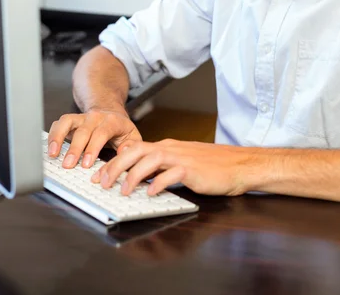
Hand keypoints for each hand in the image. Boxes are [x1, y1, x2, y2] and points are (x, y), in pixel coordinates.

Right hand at [48, 108, 141, 168]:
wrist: (111, 113)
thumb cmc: (121, 129)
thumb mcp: (132, 137)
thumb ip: (130, 146)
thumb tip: (123, 152)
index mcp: (112, 121)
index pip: (101, 133)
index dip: (93, 148)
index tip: (86, 164)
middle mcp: (95, 117)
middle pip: (83, 131)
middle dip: (75, 149)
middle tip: (68, 165)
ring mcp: (82, 117)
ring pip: (67, 122)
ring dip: (58, 137)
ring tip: (53, 154)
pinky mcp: (72, 120)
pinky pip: (60, 123)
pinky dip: (53, 134)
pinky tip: (50, 148)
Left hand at [91, 139, 253, 195]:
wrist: (239, 164)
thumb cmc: (213, 166)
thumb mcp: (182, 163)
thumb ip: (163, 167)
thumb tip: (142, 179)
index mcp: (167, 147)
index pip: (135, 149)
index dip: (115, 161)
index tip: (100, 175)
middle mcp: (171, 149)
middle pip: (137, 151)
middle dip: (116, 166)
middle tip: (103, 182)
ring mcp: (182, 158)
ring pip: (151, 159)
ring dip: (133, 175)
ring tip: (123, 190)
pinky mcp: (193, 170)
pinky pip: (172, 173)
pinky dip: (159, 182)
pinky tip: (150, 193)